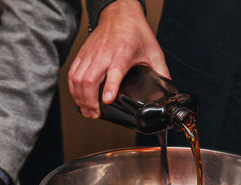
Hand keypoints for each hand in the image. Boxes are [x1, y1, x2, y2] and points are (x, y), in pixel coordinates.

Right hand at [68, 0, 168, 118]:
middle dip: (89, 101)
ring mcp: (91, 53)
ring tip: (87, 110)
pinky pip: (72, 72)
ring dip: (80, 97)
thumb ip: (161, 71)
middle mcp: (104, 53)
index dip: (109, 88)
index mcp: (124, 53)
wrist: (120, 13)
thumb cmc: (136, 31)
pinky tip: (78, 97)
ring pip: (78, 78)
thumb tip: (168, 87)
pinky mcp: (83, 53)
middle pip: (89, 79)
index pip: (114, 72)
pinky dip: (73, 88)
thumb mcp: (154, 52)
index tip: (106, 101)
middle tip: (95, 114)